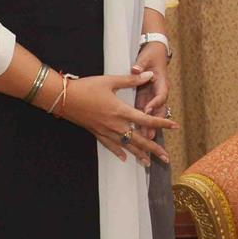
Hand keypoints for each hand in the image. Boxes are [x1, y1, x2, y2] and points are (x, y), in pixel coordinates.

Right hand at [59, 71, 176, 167]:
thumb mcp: (110, 81)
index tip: (174, 126)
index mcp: (121, 111)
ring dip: (139, 154)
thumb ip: (131, 80)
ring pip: (126, 146)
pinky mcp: (96, 132)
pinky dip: (119, 152)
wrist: (62, 98)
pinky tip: (125, 158)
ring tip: (149, 163)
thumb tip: (149, 75)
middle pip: (139, 140)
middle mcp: (115, 125)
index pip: (146, 120)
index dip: (162, 123)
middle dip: (154, 149)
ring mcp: (105, 131)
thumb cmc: (86, 87)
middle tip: (166, 158)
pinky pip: (110, 145)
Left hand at [132, 42, 169, 139]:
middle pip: (159, 110)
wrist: (156, 51)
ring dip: (149, 127)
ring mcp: (152, 97)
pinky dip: (141, 123)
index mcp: (161, 82)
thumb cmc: (152, 55)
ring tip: (146, 140)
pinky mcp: (145, 98)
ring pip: (152, 115)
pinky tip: (137, 133)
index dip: (155, 103)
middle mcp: (158, 92)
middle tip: (150, 135)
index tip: (148, 109)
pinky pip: (144, 113)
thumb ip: (141, 65)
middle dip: (155, 124)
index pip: (160, 95)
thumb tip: (136, 68)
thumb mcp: (146, 58)